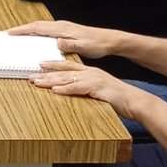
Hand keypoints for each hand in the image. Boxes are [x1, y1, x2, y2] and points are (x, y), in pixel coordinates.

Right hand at [9, 20, 120, 59]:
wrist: (108, 40)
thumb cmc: (96, 44)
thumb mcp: (82, 46)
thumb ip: (68, 45)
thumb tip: (55, 43)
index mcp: (61, 28)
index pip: (38, 28)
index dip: (23, 30)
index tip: (11, 32)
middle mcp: (60, 26)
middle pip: (36, 26)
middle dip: (21, 29)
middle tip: (9, 34)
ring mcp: (62, 27)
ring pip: (41, 28)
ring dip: (28, 31)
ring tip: (18, 36)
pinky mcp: (65, 31)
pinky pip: (46, 31)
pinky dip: (37, 33)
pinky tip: (35, 39)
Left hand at [28, 60, 147, 120]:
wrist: (136, 101)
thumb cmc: (118, 99)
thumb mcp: (99, 91)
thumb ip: (86, 89)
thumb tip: (71, 92)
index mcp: (90, 72)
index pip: (67, 66)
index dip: (52, 65)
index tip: (38, 65)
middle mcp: (90, 73)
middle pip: (64, 71)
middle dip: (46, 73)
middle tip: (30, 75)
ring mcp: (94, 80)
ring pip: (68, 78)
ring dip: (51, 80)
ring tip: (37, 82)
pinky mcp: (98, 89)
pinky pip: (79, 88)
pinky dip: (66, 89)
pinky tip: (55, 90)